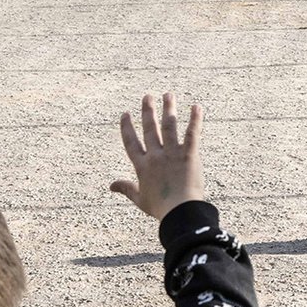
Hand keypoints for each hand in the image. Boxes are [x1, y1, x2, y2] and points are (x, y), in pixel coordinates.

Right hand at [111, 92, 204, 219]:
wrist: (180, 212)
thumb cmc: (160, 208)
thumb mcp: (140, 199)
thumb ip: (126, 189)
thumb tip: (111, 186)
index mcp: (142, 166)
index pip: (131, 142)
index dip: (127, 127)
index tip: (125, 114)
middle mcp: (155, 156)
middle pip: (150, 129)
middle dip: (147, 111)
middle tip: (147, 96)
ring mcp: (172, 154)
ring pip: (169, 126)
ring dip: (168, 109)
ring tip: (168, 95)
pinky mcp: (189, 155)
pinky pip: (192, 134)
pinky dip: (195, 120)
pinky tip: (196, 107)